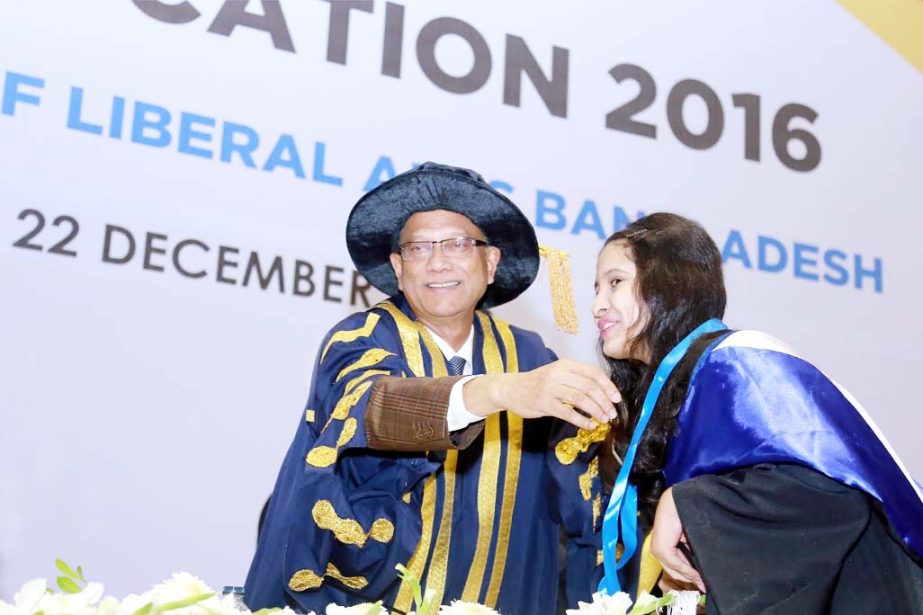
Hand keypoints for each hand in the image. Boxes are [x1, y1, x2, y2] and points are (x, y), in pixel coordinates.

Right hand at [462, 358, 619, 428]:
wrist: (510, 388)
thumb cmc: (537, 382)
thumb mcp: (557, 373)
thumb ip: (576, 378)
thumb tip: (603, 391)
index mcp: (565, 364)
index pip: (593, 373)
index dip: (608, 386)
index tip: (617, 398)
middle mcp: (558, 374)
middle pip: (589, 387)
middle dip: (604, 402)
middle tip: (612, 413)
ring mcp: (550, 388)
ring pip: (581, 399)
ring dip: (596, 411)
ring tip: (604, 419)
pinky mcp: (544, 403)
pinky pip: (568, 413)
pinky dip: (582, 420)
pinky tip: (590, 425)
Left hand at [651, 487, 705, 592]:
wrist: (680, 501)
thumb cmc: (687, 517)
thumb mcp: (690, 541)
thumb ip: (691, 556)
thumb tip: (700, 576)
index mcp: (664, 547)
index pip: (676, 569)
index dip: (690, 577)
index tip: (703, 585)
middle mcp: (658, 550)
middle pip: (675, 572)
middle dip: (691, 580)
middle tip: (705, 586)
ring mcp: (658, 549)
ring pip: (675, 570)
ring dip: (690, 576)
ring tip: (704, 581)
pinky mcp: (661, 548)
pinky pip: (675, 563)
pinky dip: (687, 570)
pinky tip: (698, 574)